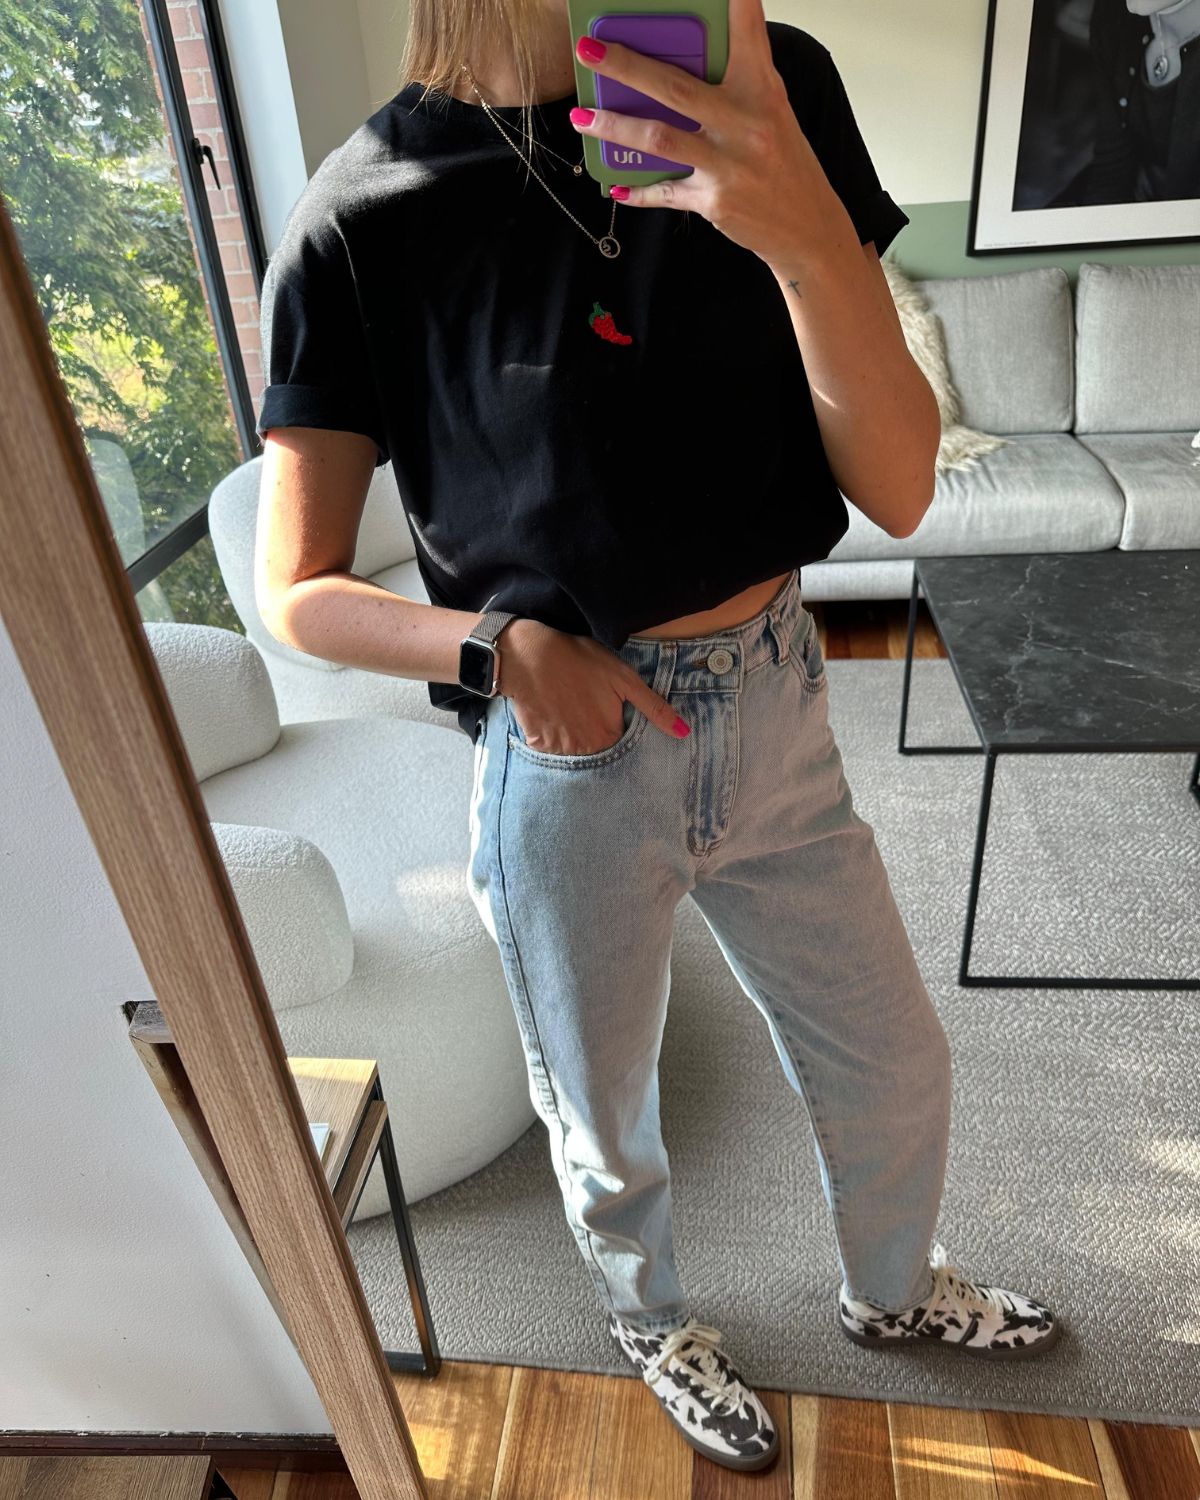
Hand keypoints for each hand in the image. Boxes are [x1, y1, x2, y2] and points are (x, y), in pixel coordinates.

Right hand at [498, 619, 689, 755]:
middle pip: (597, 748)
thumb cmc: (580, 660)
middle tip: (584, 702)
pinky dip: (551, 732)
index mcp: (609, 737)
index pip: (621, 742)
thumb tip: (684, 733)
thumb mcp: (624, 678)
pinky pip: (549, 747)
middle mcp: (586, 750)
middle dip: (594, 730)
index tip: (606, 706)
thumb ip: (654, 708)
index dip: (615, 723)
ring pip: (574, 749)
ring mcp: (559, 749)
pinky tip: (551, 709)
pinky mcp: (537, 743)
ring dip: (573, 733)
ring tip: (567, 704)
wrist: (528, 653)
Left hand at [570, 0, 840, 267]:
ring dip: (614, 127)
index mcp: (763, 90)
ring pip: (659, 138)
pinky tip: (615, 187)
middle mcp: (746, 123)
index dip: (734, 3)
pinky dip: (638, 191)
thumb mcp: (772, 113)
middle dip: (626, 66)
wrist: (808, 229)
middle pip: (676, 87)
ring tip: (581, 118)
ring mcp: (729, 164)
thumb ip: (737, 83)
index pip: (746, 34)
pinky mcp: (714, 201)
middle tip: (588, 50)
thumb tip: (685, 60)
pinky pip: (665, 192)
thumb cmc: (784, 163)